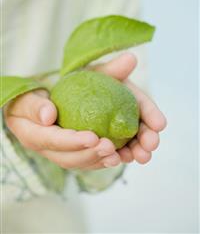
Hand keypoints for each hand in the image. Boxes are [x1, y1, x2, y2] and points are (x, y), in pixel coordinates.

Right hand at [4, 90, 120, 169]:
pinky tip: (117, 157)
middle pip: (67, 158)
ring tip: (117, 157)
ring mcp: (57, 154)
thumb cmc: (32, 98)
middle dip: (90, 155)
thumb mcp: (28, 97)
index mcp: (31, 135)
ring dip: (98, 161)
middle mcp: (44, 149)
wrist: (32, 108)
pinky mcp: (69, 153)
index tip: (93, 138)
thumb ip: (35, 104)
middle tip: (110, 147)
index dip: (72, 142)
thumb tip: (48, 116)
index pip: (52, 141)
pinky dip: (101, 160)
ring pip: (78, 163)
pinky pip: (85, 161)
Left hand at [90, 53, 166, 167]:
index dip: (152, 115)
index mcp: (130, 100)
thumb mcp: (99, 73)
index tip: (160, 123)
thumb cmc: (87, 81)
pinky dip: (112, 157)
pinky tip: (113, 159)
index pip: (144, 108)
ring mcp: (115, 136)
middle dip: (147, 139)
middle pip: (140, 131)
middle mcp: (126, 120)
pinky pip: (108, 155)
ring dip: (133, 152)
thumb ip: (113, 68)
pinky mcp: (101, 148)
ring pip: (128, 147)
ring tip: (137, 156)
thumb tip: (131, 58)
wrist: (68, 95)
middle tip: (151, 144)